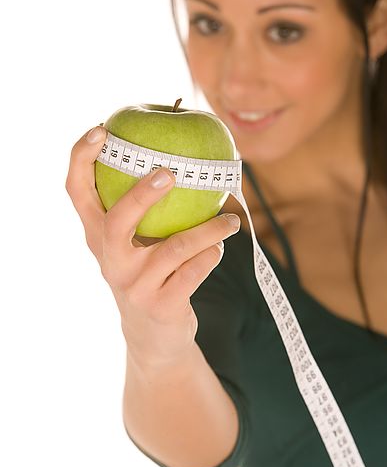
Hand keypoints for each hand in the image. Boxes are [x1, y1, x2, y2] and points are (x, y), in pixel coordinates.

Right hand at [65, 126, 240, 368]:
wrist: (154, 337)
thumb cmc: (148, 273)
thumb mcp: (135, 244)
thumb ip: (146, 208)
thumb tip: (183, 153)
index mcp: (98, 236)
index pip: (76, 192)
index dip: (82, 159)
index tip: (102, 128)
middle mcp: (110, 260)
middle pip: (117, 221)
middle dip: (142, 194)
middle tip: (171, 173)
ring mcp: (133, 286)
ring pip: (173, 248)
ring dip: (208, 230)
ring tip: (231, 220)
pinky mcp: (161, 306)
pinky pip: (194, 273)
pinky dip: (211, 255)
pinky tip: (220, 247)